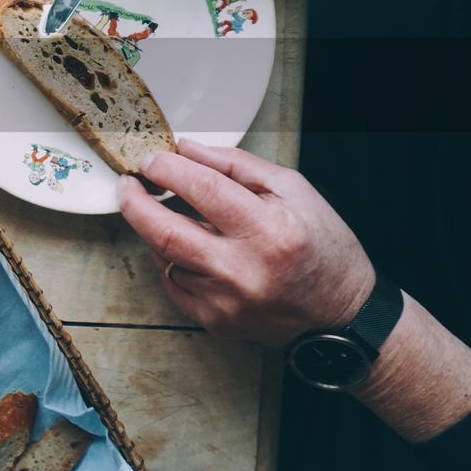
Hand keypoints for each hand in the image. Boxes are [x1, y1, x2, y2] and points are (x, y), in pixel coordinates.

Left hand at [117, 139, 374, 345]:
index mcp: (267, 230)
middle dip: (134, 202)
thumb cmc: (322, 247)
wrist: (342, 316)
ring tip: (166, 212)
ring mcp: (224, 301)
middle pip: (163, 231)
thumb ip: (235, 164)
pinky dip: (170, 259)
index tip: (151, 159)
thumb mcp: (293, 190)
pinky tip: (186, 246)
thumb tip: (185, 149)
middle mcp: (242, 270)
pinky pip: (172, 283)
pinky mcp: (214, 321)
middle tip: (128, 183)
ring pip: (164, 257)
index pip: (200, 188)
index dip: (166, 168)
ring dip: (155, 230)